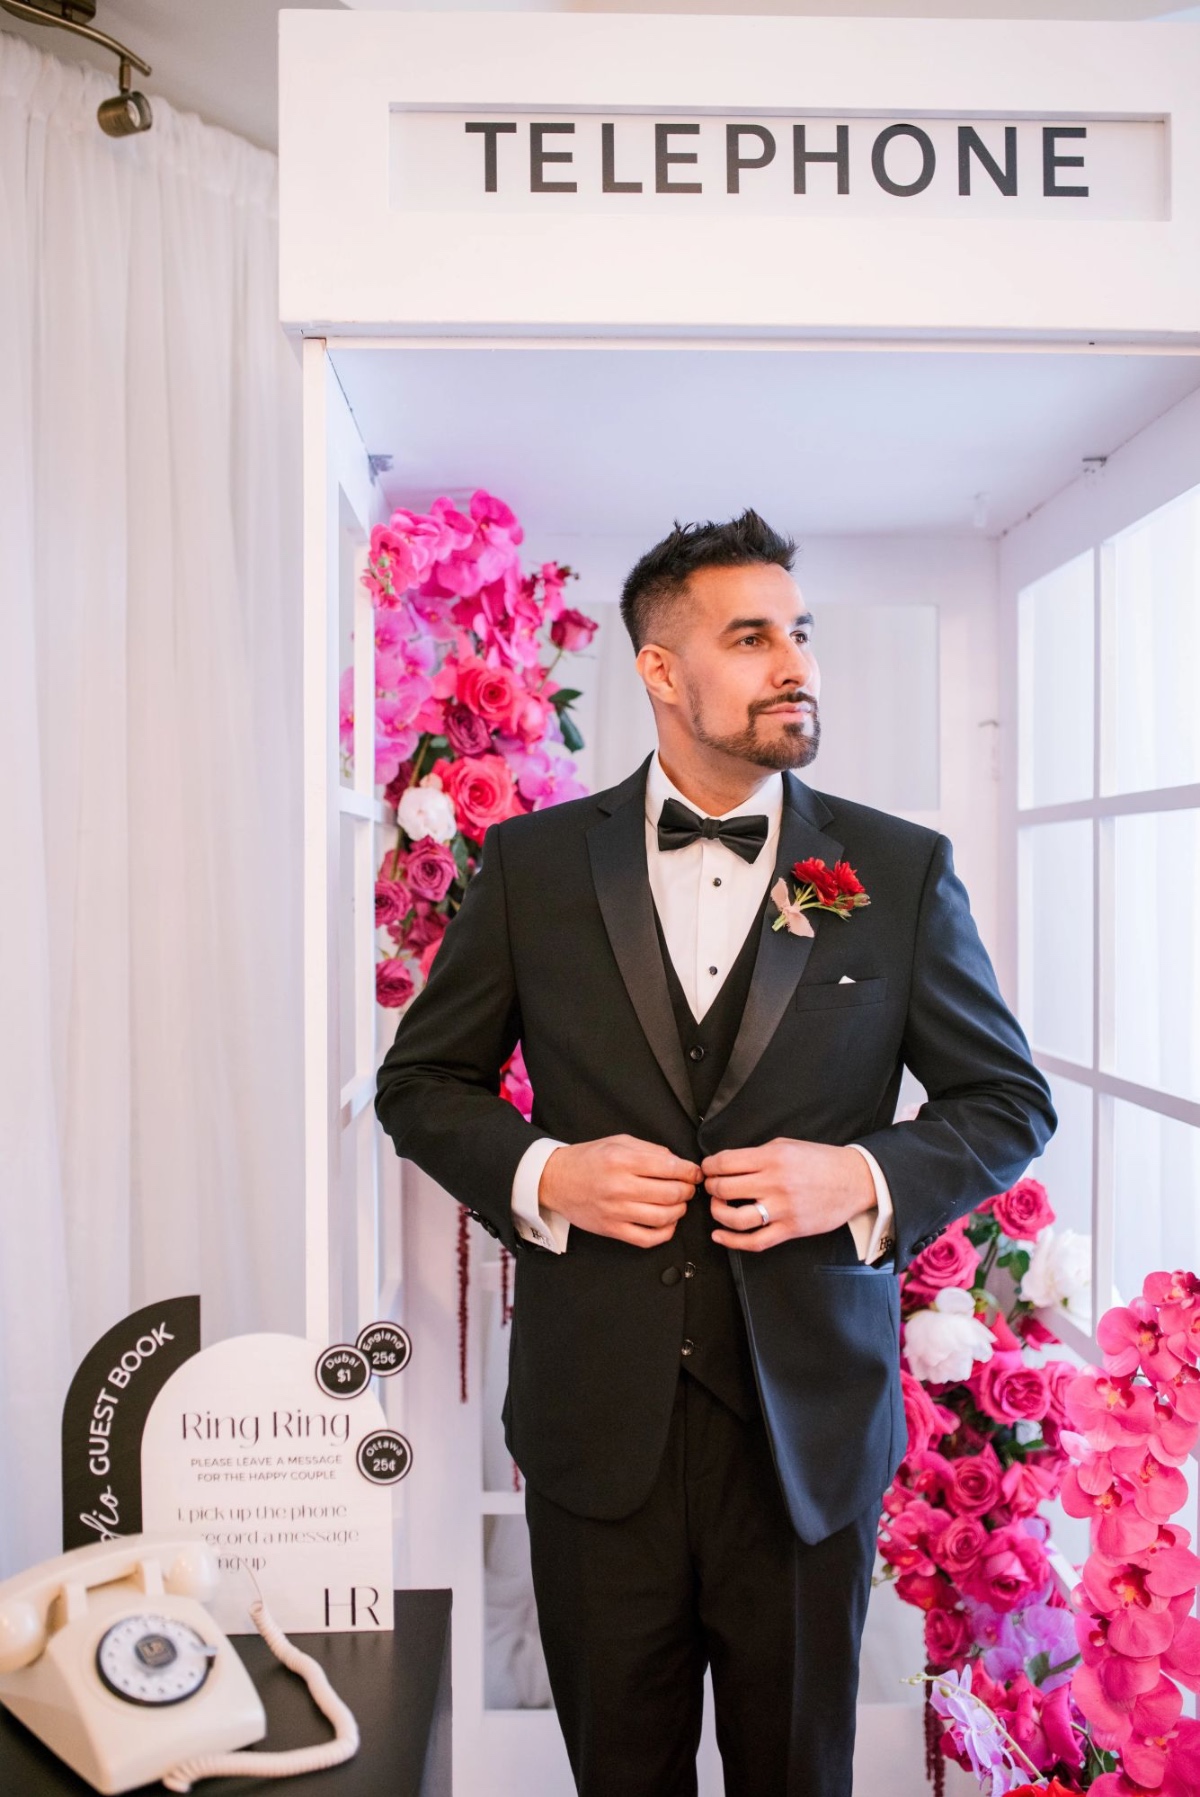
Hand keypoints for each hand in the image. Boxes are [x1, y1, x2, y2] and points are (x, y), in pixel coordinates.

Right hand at [539, 1134, 701, 1247]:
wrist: (556, 1180)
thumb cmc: (588, 1159)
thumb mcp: (619, 1142)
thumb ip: (650, 1150)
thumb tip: (679, 1163)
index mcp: (622, 1160)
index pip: (670, 1167)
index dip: (690, 1171)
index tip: (695, 1172)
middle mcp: (620, 1186)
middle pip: (671, 1193)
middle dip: (687, 1190)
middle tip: (687, 1187)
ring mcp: (616, 1211)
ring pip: (664, 1217)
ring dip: (680, 1210)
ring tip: (678, 1203)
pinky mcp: (612, 1230)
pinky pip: (648, 1238)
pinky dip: (666, 1233)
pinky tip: (667, 1223)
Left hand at [703, 1139, 874, 1252]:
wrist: (853, 1180)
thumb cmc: (820, 1160)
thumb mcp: (787, 1145)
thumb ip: (758, 1154)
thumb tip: (729, 1163)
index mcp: (772, 1158)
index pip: (726, 1162)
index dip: (710, 1166)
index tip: (708, 1169)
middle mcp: (774, 1183)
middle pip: (725, 1189)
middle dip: (712, 1188)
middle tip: (712, 1186)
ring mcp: (782, 1209)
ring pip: (735, 1217)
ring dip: (718, 1213)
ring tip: (718, 1206)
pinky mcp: (790, 1229)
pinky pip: (755, 1241)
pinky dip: (732, 1241)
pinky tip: (720, 1236)